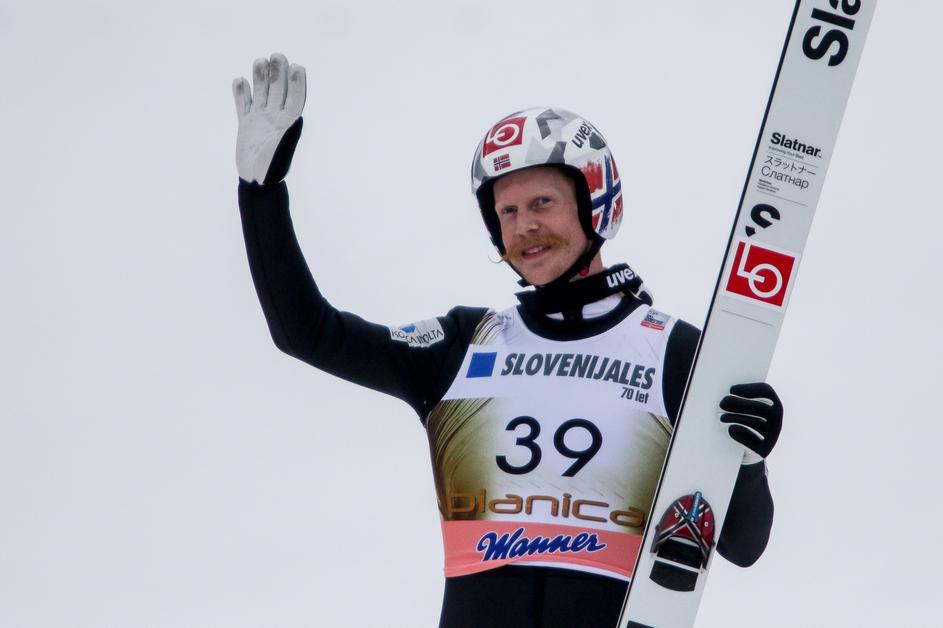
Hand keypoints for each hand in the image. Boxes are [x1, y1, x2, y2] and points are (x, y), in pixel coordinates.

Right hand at [232, 53, 305, 184]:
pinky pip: (243, 105)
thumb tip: (296, 118)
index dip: (297, 82)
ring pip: (261, 93)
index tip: (298, 67)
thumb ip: (288, 133)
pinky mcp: (246, 125)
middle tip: (277, 55)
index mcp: (288, 123)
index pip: (295, 97)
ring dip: (260, 78)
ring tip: (259, 60)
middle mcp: (275, 118)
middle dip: (278, 73)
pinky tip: (239, 80)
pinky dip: (241, 93)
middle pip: (278, 90)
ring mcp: (260, 120)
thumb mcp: (283, 150)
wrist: (257, 182)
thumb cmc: (272, 169)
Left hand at [719, 382, 782, 463]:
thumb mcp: (743, 411)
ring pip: (752, 423)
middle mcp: (777, 421)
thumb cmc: (741, 425)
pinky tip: (729, 429)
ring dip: (734, 418)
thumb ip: (738, 399)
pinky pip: (748, 438)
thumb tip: (726, 395)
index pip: (766, 391)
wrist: (744, 453)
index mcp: (775, 406)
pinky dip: (736, 432)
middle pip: (760, 407)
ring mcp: (772, 437)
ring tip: (721, 418)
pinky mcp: (763, 451)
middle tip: (721, 402)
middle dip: (738, 403)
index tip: (731, 389)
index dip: (748, 389)